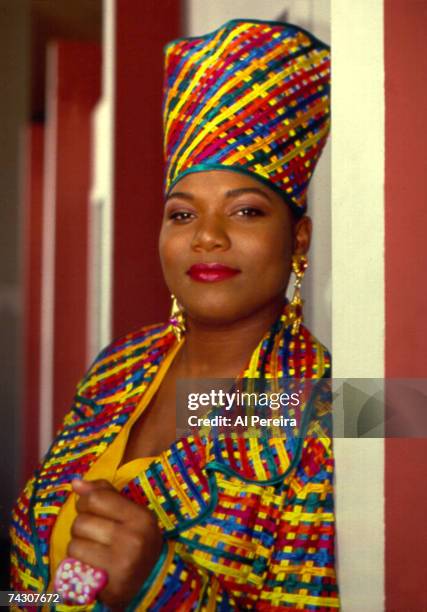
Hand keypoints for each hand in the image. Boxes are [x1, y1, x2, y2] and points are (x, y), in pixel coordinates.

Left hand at [68, 478, 162, 608]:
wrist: (152, 581)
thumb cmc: (137, 540)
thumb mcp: (130, 513)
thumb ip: (104, 494)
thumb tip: (76, 483)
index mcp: (141, 517)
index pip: (95, 499)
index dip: (86, 502)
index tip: (92, 509)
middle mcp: (133, 539)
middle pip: (81, 522)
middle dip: (82, 527)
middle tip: (95, 534)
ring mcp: (121, 564)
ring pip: (74, 544)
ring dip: (79, 546)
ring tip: (94, 550)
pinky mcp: (108, 586)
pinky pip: (75, 565)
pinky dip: (78, 564)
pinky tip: (92, 565)